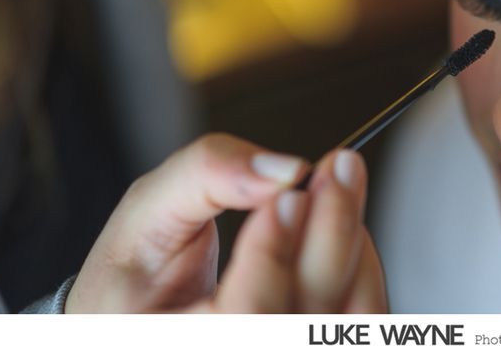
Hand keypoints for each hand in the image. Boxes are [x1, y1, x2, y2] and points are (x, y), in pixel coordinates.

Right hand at [65, 134, 385, 312]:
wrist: (143, 310)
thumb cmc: (136, 273)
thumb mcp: (145, 213)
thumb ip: (205, 176)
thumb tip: (280, 168)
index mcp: (177, 340)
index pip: (247, 318)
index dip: (272, 256)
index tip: (286, 195)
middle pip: (309, 316)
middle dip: (331, 229)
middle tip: (338, 166)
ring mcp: (289, 348)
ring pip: (348, 315)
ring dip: (350, 241)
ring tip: (337, 185)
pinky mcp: (317, 338)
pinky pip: (364, 313)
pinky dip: (361, 260)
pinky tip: (342, 222)